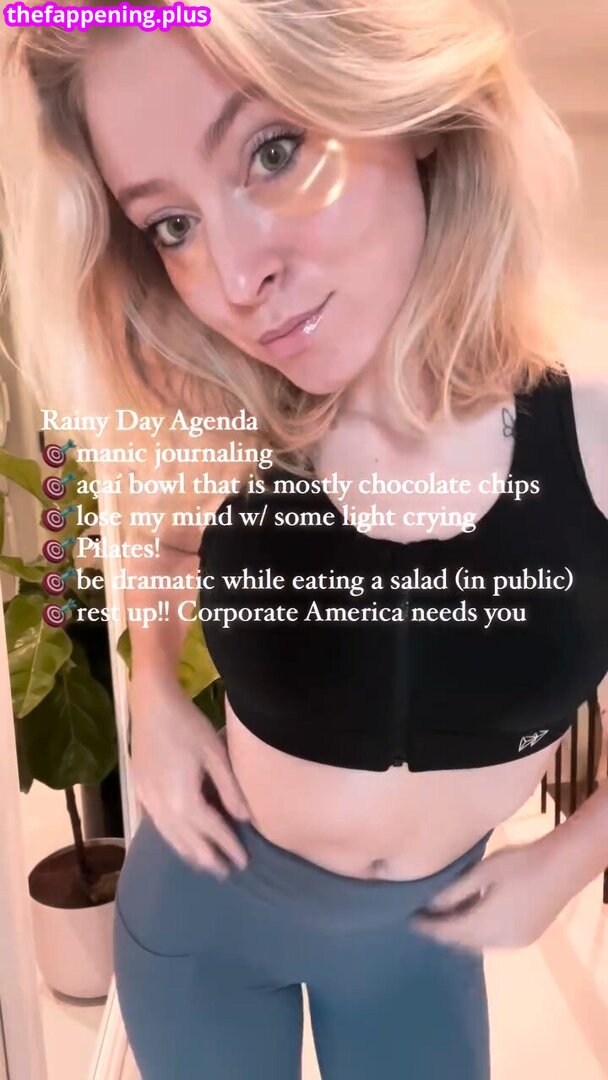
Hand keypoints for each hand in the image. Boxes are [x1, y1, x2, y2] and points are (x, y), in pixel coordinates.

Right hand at [129, 677, 251, 878]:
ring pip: (170, 836)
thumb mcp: (215, 754)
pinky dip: (171, 838)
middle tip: (225, 873)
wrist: (151, 705)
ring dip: (188, 852)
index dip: (228, 847)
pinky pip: (157, 824)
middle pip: (188, 840)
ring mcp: (148, 800)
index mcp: (183, 799)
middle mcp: (163, 807)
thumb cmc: (188, 725)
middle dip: (208, 858)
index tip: (242, 862)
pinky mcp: (140, 790)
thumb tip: (245, 819)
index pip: (211, 831)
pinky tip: (177, 841)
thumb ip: (230, 789)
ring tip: (205, 865)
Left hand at [410, 836, 570, 953]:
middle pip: (463, 943)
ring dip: (461, 935)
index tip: (410, 921)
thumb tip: (431, 905)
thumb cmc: (519, 863)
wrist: (561, 867)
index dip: (429, 928)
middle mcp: (499, 941)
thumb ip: (456, 891)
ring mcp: (515, 943)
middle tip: (425, 920)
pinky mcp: (526, 938)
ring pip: (479, 945)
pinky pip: (494, 942)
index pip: (449, 933)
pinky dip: (479, 934)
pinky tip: (473, 918)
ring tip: (445, 918)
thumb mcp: (482, 872)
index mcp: (486, 924)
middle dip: (443, 933)